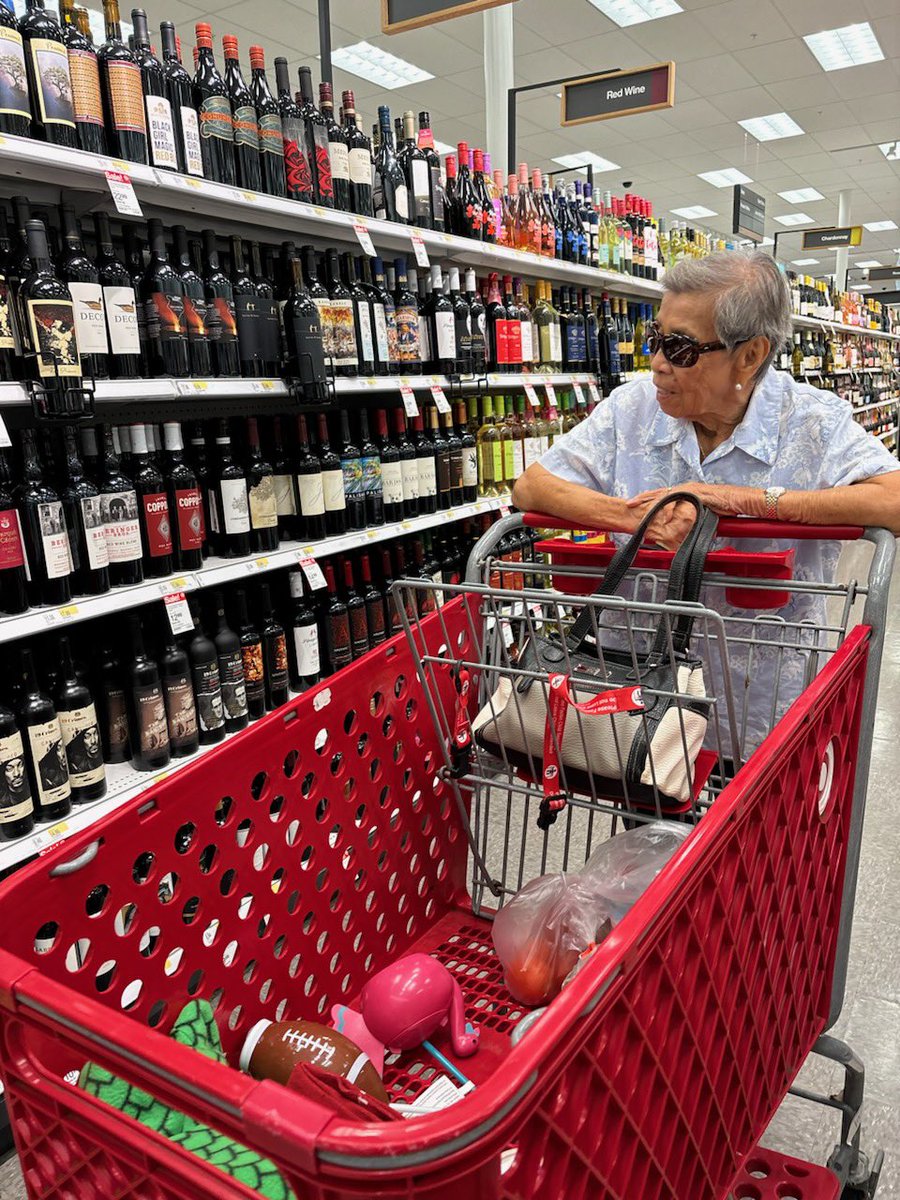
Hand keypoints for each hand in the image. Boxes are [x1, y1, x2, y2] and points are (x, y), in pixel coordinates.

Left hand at [626, 484, 765, 548]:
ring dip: (652, 501)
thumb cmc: (726, 508)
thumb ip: (692, 519)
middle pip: (660, 492)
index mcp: (687, 493)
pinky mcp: (697, 492)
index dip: (649, 500)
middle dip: (643, 498)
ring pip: (666, 493)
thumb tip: (682, 529)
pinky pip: (679, 497)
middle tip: (628, 503)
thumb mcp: (704, 515)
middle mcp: (687, 488)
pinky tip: (661, 511)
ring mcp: (692, 489)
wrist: (742, 501)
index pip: (664, 495)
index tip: (636, 505)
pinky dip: (668, 504)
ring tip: (638, 507)